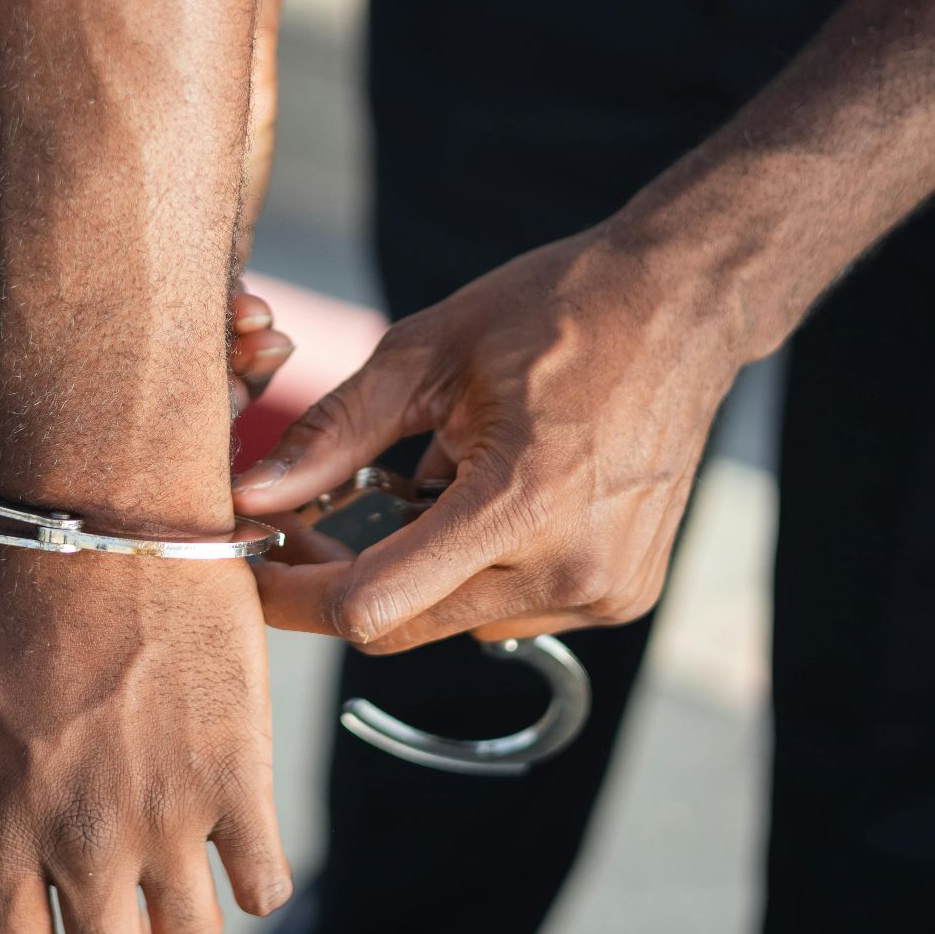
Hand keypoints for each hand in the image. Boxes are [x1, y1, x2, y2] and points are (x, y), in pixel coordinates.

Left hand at [0, 546, 290, 933]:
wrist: (104, 515)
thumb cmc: (12, 601)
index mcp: (0, 828)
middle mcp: (82, 839)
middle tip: (129, 915)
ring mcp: (167, 813)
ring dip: (187, 910)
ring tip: (185, 849)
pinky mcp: (239, 773)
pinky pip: (268, 886)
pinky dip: (256, 874)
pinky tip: (239, 827)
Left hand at [231, 224, 747, 651]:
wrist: (683, 308)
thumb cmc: (557, 312)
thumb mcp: (428, 354)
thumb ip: (334, 434)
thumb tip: (253, 494)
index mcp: (520, 504)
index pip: (370, 604)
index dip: (292, 598)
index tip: (251, 566)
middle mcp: (569, 567)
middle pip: (402, 625)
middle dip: (339, 583)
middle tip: (306, 524)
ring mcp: (604, 591)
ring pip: (453, 623)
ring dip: (417, 573)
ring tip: (434, 484)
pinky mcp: (622, 597)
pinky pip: (510, 611)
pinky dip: (478, 570)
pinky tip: (498, 499)